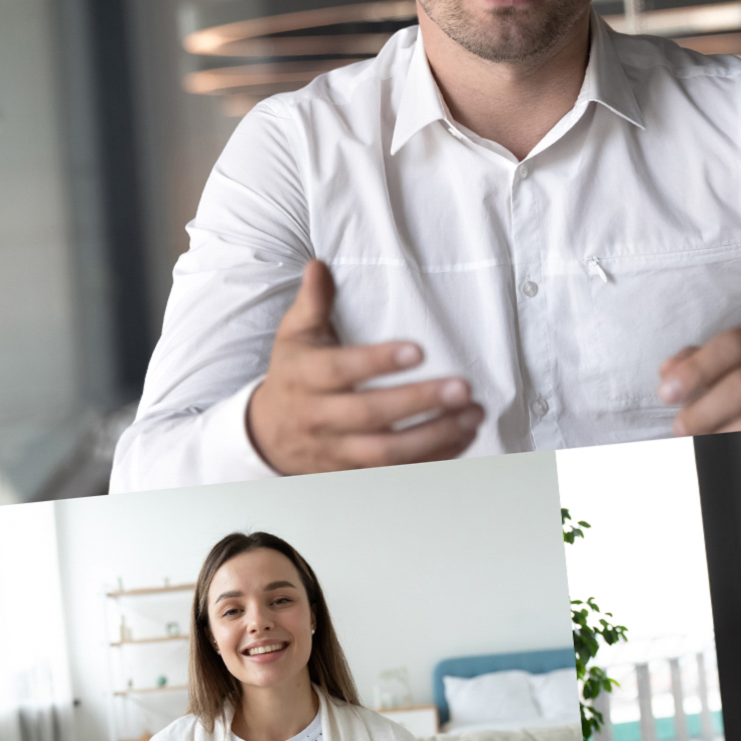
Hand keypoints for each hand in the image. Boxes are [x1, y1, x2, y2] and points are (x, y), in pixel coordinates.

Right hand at [242, 258, 484, 470]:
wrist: (268, 434)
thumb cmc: (293, 374)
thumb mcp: (294, 336)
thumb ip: (312, 303)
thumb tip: (319, 266)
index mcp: (305, 377)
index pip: (340, 370)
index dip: (377, 362)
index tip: (417, 351)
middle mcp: (319, 417)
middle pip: (370, 415)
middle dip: (418, 402)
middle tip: (462, 387)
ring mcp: (336, 451)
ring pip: (386, 453)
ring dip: (435, 436)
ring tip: (472, 414)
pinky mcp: (352, 474)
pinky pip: (395, 474)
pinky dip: (433, 460)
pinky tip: (463, 438)